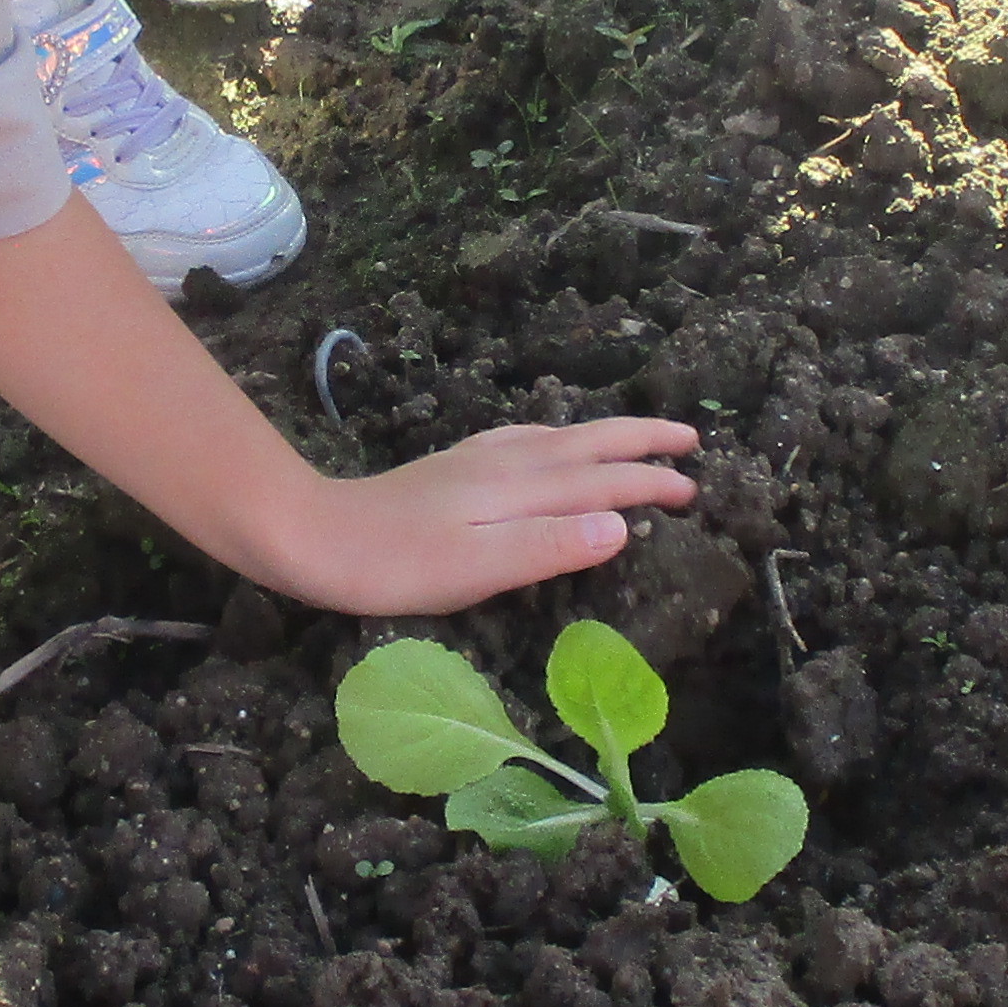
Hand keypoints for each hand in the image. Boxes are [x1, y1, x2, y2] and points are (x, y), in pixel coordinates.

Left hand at [273, 418, 699, 617]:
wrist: (313, 535)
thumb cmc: (394, 566)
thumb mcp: (475, 569)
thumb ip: (548, 546)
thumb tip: (621, 525)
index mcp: (519, 489)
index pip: (602, 480)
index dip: (650, 483)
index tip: (695, 488)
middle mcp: (505, 463)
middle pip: (587, 444)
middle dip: (641, 441)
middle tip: (691, 439)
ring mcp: (476, 461)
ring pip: (560, 437)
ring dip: (606, 437)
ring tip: (637, 437)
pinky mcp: (453, 468)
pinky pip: (527, 440)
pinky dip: (559, 438)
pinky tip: (548, 443)